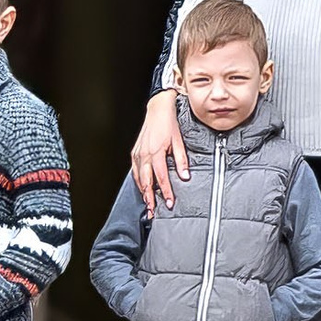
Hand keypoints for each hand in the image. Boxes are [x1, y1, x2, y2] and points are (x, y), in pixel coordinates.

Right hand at [130, 89, 187, 215]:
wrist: (157, 109)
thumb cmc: (168, 123)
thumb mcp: (179, 141)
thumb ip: (181, 160)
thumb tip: (185, 176)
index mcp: (156, 152)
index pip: (161, 178)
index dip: (165, 192)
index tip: (169, 203)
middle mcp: (144, 155)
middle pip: (146, 182)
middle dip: (150, 199)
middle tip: (153, 211)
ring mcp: (138, 154)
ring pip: (139, 178)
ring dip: (143, 192)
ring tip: (148, 205)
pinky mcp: (135, 152)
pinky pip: (135, 171)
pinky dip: (139, 182)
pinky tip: (143, 188)